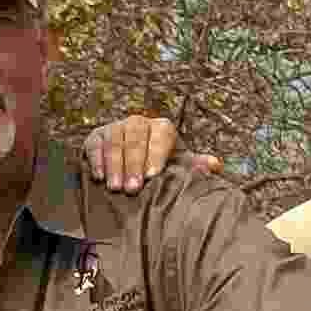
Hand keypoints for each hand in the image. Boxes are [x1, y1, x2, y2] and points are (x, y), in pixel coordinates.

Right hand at [78, 115, 223, 191]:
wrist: (132, 162)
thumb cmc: (159, 166)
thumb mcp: (178, 165)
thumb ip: (194, 165)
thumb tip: (215, 165)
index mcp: (162, 127)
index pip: (160, 134)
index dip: (156, 153)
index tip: (153, 176)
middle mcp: (139, 122)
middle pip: (135, 137)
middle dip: (133, 164)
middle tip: (132, 188)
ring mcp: (116, 127)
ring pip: (115, 141)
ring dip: (114, 165)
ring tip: (115, 187)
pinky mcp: (97, 136)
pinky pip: (95, 144)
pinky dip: (96, 160)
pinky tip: (99, 177)